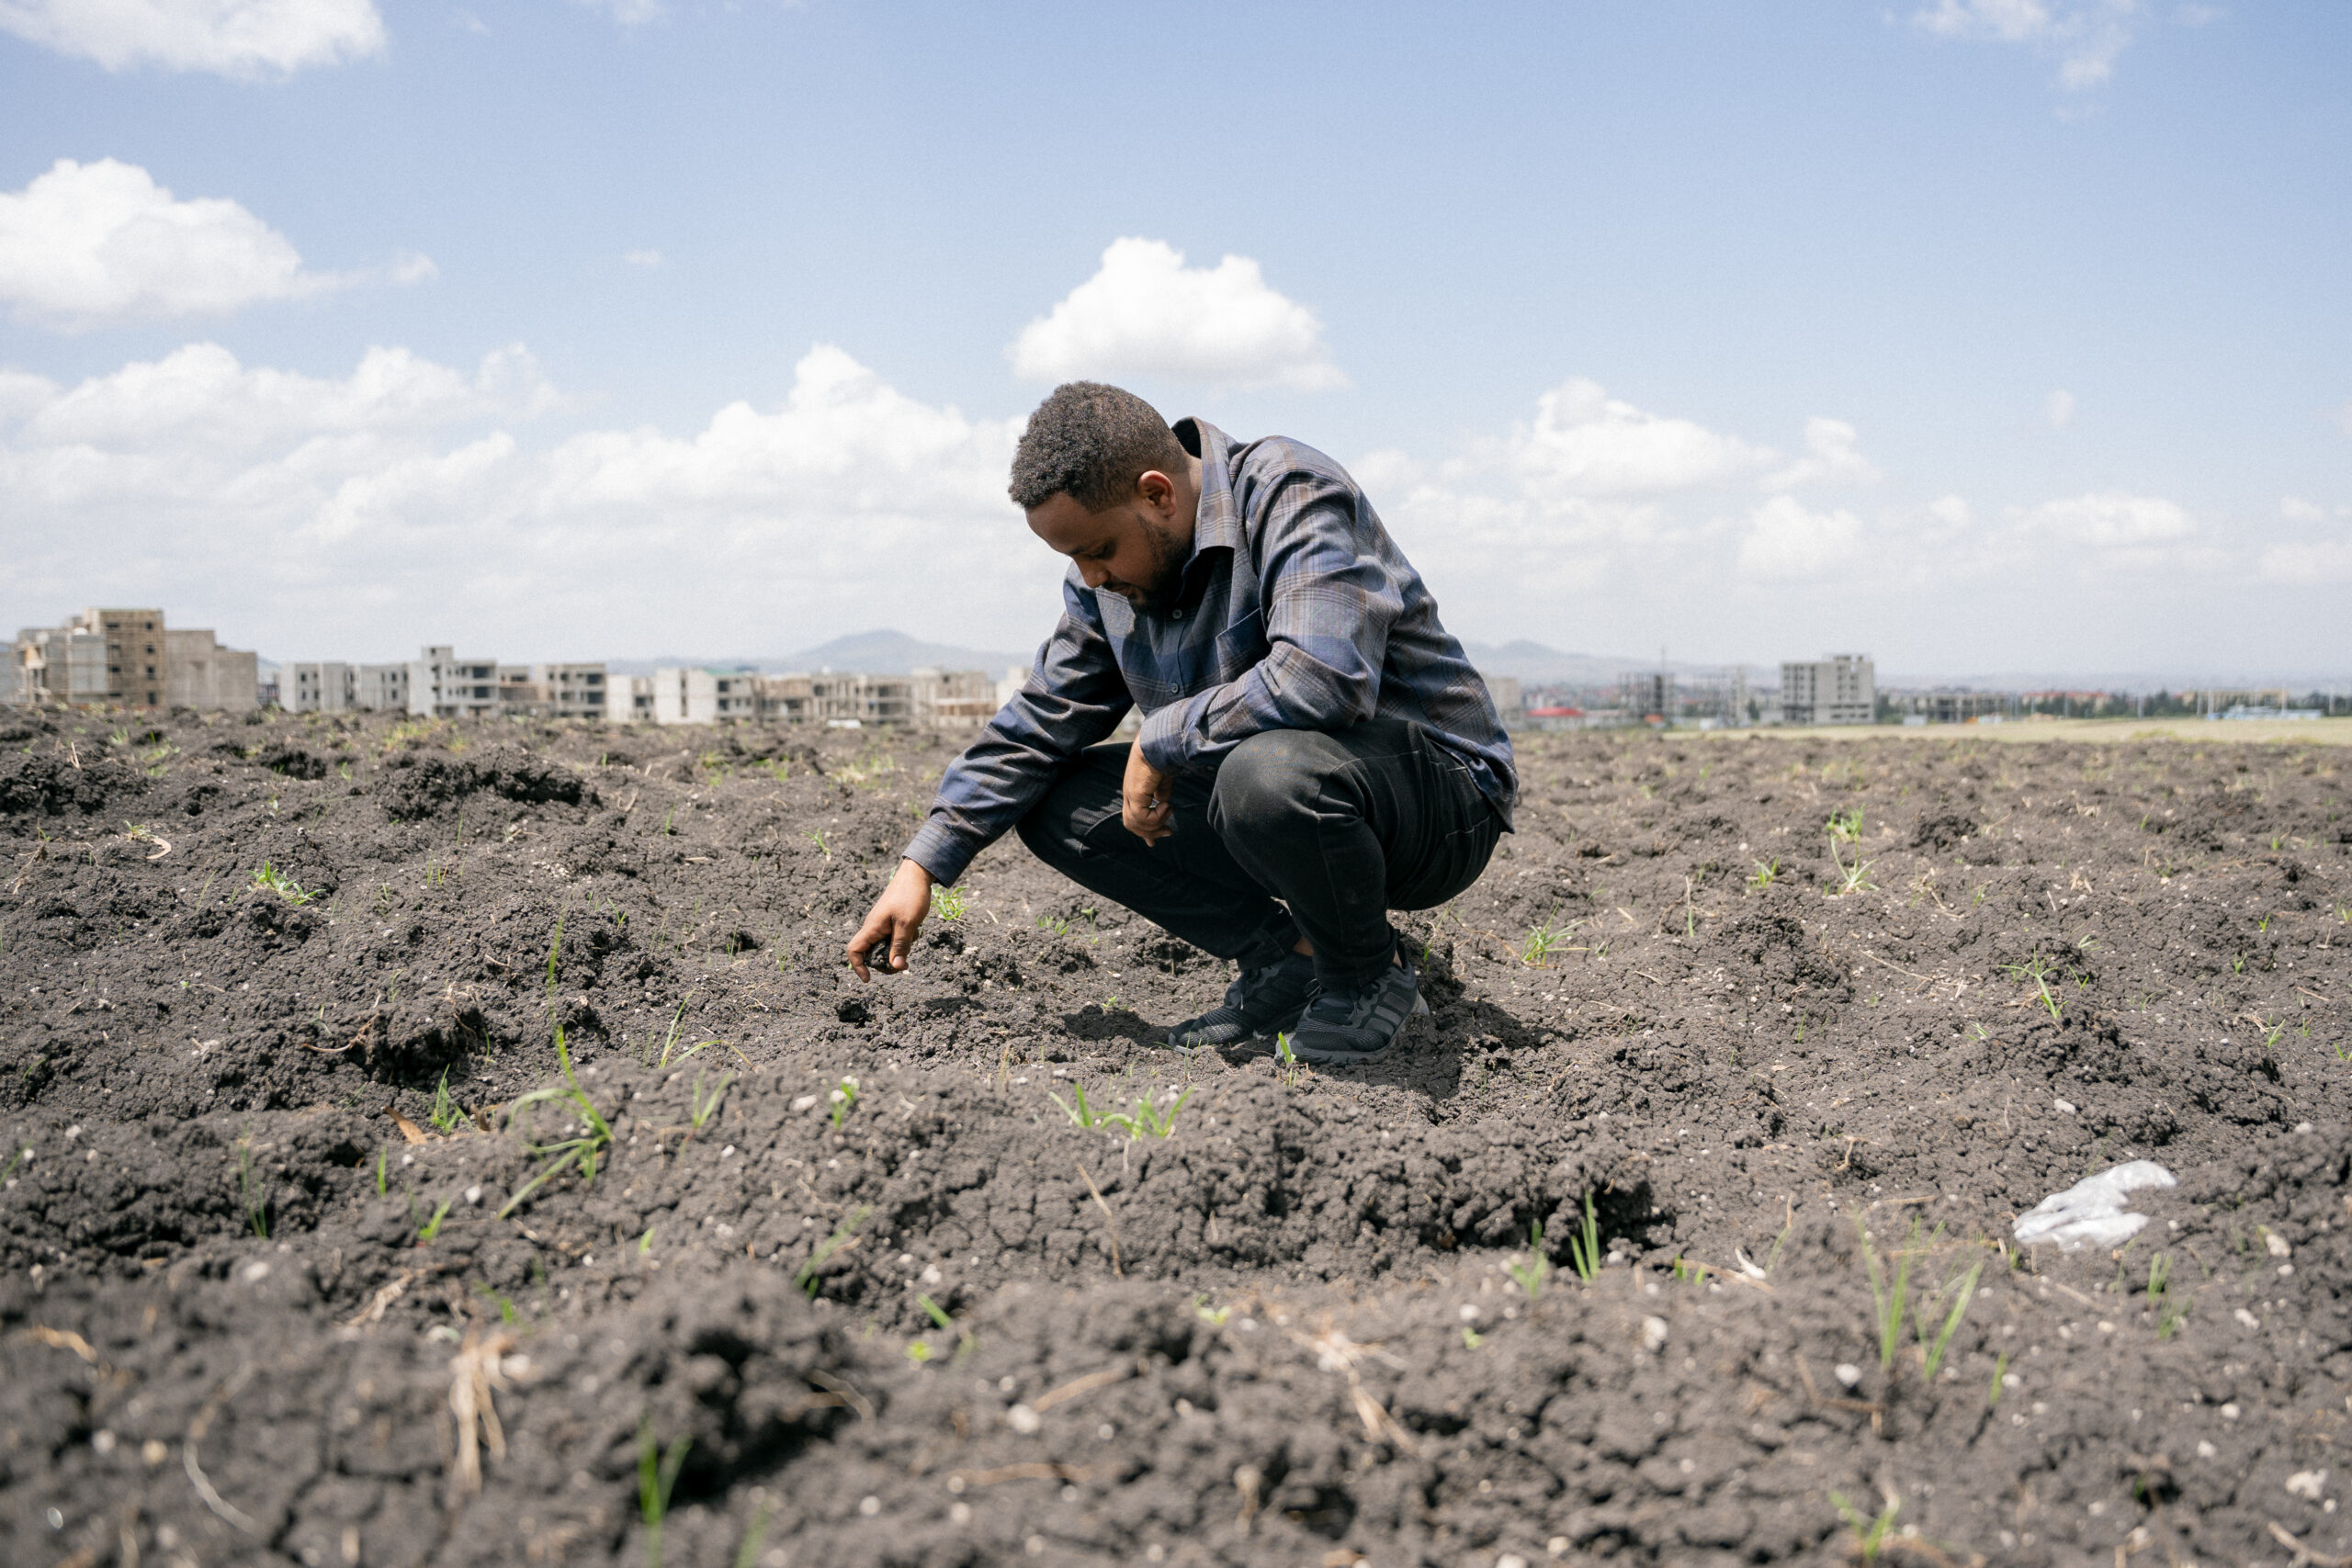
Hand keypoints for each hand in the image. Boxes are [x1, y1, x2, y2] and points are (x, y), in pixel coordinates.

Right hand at [846, 858, 933, 979]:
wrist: (917, 875)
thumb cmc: (910, 896)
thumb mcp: (907, 924)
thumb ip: (900, 946)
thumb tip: (896, 968)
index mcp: (872, 928)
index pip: (854, 951)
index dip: (858, 967)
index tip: (870, 979)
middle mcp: (874, 927)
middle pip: (873, 954)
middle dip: (887, 962)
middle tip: (905, 964)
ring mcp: (884, 925)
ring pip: (887, 947)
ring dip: (900, 949)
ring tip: (913, 937)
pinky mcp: (893, 922)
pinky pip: (896, 938)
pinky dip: (906, 939)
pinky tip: (916, 929)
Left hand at [1122, 744, 1174, 844]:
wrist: (1159, 743)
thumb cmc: (1163, 757)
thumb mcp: (1163, 780)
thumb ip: (1161, 793)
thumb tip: (1162, 803)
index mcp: (1133, 790)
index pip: (1132, 817)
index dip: (1143, 831)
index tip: (1153, 842)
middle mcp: (1128, 794)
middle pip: (1131, 824)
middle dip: (1150, 833)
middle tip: (1168, 832)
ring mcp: (1130, 794)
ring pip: (1135, 824)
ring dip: (1156, 824)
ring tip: (1169, 810)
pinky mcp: (1135, 793)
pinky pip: (1142, 817)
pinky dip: (1156, 817)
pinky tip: (1166, 805)